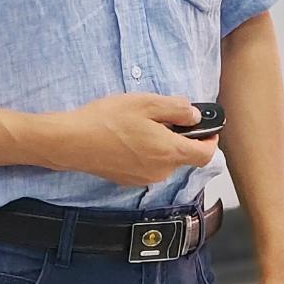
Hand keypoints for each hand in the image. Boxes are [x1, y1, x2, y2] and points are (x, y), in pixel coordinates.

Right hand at [37, 94, 216, 186]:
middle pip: (183, 156)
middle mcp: (160, 171)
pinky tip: (128, 137)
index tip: (209, 129)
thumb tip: (194, 116)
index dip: (211, 141)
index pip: (205, 155)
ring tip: (141, 124)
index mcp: (169, 152)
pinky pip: (148, 166)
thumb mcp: (146, 103)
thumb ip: (176, 109)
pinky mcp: (128, 179)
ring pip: (165, 161)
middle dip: (180, 137)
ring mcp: (143, 178)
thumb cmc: (106, 121)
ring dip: (161, 144)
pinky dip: (146, 153)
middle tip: (164, 117)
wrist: (73, 141)